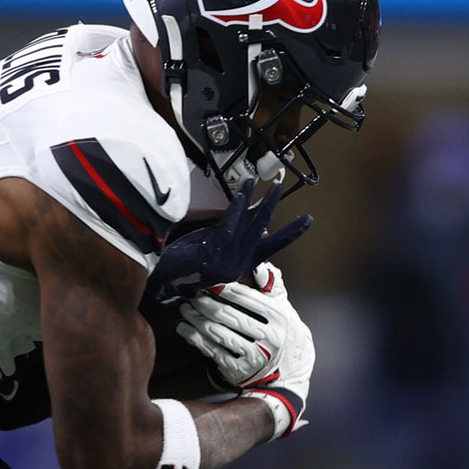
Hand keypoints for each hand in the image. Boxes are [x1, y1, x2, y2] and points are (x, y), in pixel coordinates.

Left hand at [144, 180, 310, 304]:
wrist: (161, 284)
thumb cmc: (181, 266)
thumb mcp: (209, 249)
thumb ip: (226, 235)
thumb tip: (242, 216)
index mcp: (239, 265)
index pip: (270, 247)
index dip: (290, 234)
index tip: (307, 220)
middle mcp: (237, 264)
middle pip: (262, 232)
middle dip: (272, 207)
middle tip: (281, 187)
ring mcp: (226, 261)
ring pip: (249, 228)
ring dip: (259, 203)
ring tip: (268, 184)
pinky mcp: (213, 256)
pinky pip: (228, 228)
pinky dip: (236, 211)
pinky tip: (242, 195)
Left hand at [176, 262, 313, 438]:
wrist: (287, 374)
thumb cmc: (280, 331)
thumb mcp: (282, 308)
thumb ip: (271, 284)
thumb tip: (259, 265)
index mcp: (279, 317)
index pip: (245, 298)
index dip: (222, 288)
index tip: (205, 281)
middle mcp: (269, 338)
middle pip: (227, 315)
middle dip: (204, 303)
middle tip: (189, 294)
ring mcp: (254, 356)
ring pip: (216, 333)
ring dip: (195, 319)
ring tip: (184, 308)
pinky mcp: (239, 371)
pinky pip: (210, 350)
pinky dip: (194, 337)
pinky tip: (184, 327)